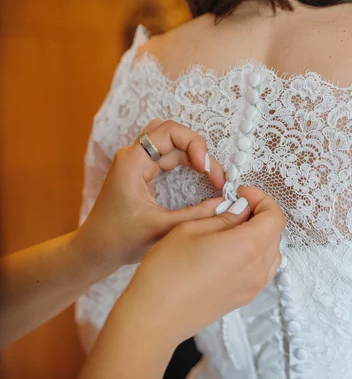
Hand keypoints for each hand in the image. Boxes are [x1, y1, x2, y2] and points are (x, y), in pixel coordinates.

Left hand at [74, 119, 225, 270]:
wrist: (94, 251)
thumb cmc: (118, 240)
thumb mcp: (161, 228)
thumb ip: (196, 215)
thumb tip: (224, 204)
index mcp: (132, 161)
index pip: (170, 131)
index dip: (194, 144)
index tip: (207, 169)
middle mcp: (134, 156)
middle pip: (174, 134)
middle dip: (198, 150)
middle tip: (214, 176)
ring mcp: (138, 164)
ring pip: (173, 145)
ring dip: (194, 155)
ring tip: (210, 176)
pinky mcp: (143, 174)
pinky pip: (170, 158)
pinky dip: (188, 164)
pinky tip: (200, 178)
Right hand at [111, 186, 285, 347]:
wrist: (155, 317)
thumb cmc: (166, 273)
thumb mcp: (191, 230)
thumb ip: (223, 217)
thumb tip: (241, 210)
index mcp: (248, 246)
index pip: (275, 216)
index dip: (261, 199)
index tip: (242, 194)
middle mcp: (258, 268)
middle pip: (275, 233)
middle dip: (259, 215)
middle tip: (234, 206)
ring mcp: (253, 286)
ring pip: (271, 252)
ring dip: (259, 235)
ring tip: (232, 228)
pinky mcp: (244, 298)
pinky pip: (262, 270)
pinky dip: (254, 254)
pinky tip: (229, 250)